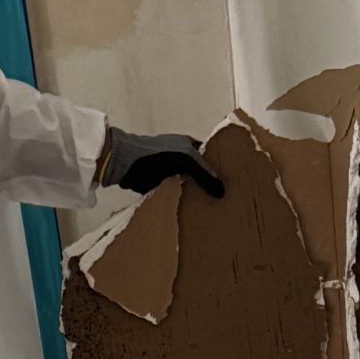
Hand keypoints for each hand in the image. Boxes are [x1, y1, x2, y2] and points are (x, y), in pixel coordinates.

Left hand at [99, 128, 223, 197]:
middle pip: (200, 173)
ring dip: (196, 195)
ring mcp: (171, 172)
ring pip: (189, 185)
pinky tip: (194, 213)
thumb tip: (222, 192)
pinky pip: (177, 195)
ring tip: (213, 209)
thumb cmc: (158, 155)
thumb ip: (205, 175)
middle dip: (210, 184)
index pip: (209, 157)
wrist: (128, 164)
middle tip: (225, 200)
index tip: (231, 182)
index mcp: (189, 145)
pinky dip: (183, 202)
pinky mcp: (160, 186)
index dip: (219, 167)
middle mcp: (181, 158)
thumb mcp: (186, 160)